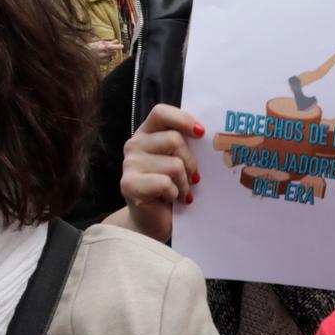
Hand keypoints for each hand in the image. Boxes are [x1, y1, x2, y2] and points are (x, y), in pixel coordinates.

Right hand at [86, 39, 122, 63]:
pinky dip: (108, 59)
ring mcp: (102, 59)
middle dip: (113, 50)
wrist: (83, 55)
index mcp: (102, 47)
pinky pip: (108, 61)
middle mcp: (102, 53)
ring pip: (112, 57)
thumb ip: (109, 42)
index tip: (122, 46)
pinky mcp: (101, 63)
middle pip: (113, 52)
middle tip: (109, 49)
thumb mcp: (99, 42)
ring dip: (111, 55)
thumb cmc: (91, 47)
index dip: (118, 46)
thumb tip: (117, 41)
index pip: (112, 46)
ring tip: (105, 52)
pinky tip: (103, 57)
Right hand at [120, 104, 202, 243]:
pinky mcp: (129, 184)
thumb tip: (206, 134)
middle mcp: (134, 144)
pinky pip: (165, 183)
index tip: (201, 133)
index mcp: (147, 133)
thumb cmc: (172, 189)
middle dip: (190, 162)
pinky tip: (169, 199)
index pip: (161, 113)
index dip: (183, 119)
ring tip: (179, 191)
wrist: (154, 222)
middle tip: (191, 178)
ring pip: (174, 164)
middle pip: (174, 140)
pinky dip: (174, 194)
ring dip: (184, 183)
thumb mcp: (180, 161)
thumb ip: (186, 145)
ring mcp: (129, 164)